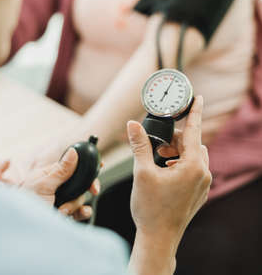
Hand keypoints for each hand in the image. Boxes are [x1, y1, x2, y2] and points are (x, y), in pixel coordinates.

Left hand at [0, 148, 99, 221]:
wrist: (23, 232)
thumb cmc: (26, 205)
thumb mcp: (43, 184)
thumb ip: (61, 169)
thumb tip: (73, 152)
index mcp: (50, 175)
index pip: (72, 166)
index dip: (85, 165)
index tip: (99, 164)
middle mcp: (57, 187)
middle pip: (80, 182)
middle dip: (85, 187)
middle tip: (93, 189)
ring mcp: (61, 201)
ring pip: (80, 197)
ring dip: (74, 204)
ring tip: (62, 210)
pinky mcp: (65, 215)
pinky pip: (80, 212)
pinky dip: (82, 212)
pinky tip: (81, 213)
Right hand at [128, 95, 210, 244]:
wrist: (158, 239)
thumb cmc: (150, 208)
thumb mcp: (142, 172)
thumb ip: (140, 145)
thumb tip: (133, 124)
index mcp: (192, 166)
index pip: (194, 131)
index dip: (194, 112)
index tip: (198, 97)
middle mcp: (203, 174)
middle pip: (192, 143)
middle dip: (175, 138)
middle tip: (157, 143)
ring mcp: (203, 185)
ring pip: (193, 156)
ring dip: (178, 151)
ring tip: (159, 157)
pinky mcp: (199, 193)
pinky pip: (194, 169)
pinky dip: (181, 163)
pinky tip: (165, 169)